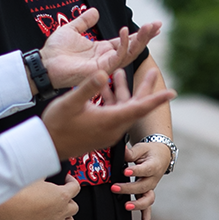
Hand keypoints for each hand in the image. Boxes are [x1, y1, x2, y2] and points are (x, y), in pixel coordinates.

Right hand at [0, 177, 81, 219]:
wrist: (8, 206)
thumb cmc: (22, 189)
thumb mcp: (34, 174)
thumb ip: (42, 172)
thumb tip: (43, 169)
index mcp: (62, 195)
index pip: (75, 187)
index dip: (72, 182)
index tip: (67, 179)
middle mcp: (61, 210)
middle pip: (74, 207)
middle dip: (70, 201)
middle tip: (61, 195)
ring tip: (65, 216)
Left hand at [40, 9, 161, 87]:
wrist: (43, 63)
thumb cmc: (54, 50)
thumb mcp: (71, 29)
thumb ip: (84, 21)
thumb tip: (95, 10)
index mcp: (102, 50)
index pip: (126, 41)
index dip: (139, 34)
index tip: (154, 24)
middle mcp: (106, 58)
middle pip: (132, 47)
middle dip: (146, 36)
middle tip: (158, 24)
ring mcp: (104, 65)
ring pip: (129, 53)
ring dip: (140, 40)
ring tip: (150, 27)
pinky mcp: (100, 69)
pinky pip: (116, 57)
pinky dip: (123, 45)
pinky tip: (125, 31)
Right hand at [41, 64, 176, 160]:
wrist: (45, 147)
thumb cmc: (56, 125)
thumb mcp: (71, 102)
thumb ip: (89, 87)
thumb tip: (105, 72)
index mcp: (110, 120)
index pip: (139, 108)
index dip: (156, 99)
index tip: (172, 92)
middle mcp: (113, 128)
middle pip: (135, 106)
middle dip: (144, 88)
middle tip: (153, 72)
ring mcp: (108, 131)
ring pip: (123, 109)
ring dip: (125, 91)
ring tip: (126, 72)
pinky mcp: (101, 132)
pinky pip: (114, 113)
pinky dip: (114, 99)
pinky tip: (107, 86)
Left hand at [113, 137, 171, 219]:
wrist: (161, 156)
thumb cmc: (149, 152)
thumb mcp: (141, 148)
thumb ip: (131, 153)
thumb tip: (122, 152)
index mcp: (154, 166)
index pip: (145, 170)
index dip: (135, 171)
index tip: (125, 171)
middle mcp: (154, 179)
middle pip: (143, 187)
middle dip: (129, 189)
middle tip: (114, 188)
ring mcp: (151, 188)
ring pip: (148, 199)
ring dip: (138, 204)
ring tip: (127, 206)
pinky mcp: (148, 194)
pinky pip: (148, 208)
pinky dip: (146, 219)